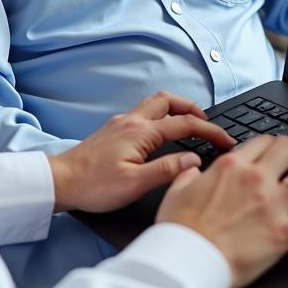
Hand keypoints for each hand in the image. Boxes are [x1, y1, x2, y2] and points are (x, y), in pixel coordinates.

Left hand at [47, 91, 235, 212]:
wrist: (61, 181)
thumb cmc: (94, 186)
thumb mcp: (135, 184)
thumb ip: (167, 170)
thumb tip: (194, 160)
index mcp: (141, 132)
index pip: (184, 123)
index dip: (210, 130)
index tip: (227, 140)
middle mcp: (132, 121)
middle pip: (168, 101)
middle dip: (192, 107)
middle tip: (209, 122)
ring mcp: (121, 123)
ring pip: (154, 104)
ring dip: (175, 108)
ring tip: (190, 121)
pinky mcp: (113, 130)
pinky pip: (143, 113)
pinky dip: (160, 115)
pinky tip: (161, 132)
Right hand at [156, 135, 287, 287]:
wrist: (187, 261)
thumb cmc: (180, 230)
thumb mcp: (176, 191)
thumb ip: (188, 175)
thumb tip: (193, 170)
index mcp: (231, 166)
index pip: (264, 141)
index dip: (277, 142)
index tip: (281, 150)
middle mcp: (255, 179)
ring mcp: (271, 204)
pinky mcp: (282, 233)